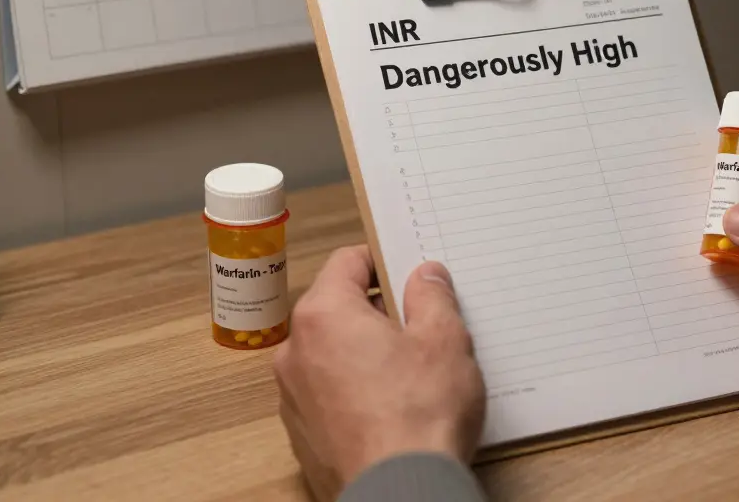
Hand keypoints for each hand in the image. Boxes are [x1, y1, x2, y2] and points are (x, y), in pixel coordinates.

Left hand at [274, 246, 485, 500]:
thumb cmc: (419, 416)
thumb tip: (425, 276)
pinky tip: (393, 407)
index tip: (408, 271)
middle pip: (337, 308)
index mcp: (324, 315)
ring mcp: (294, 396)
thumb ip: (432, 297)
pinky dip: (356, 390)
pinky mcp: (302, 433)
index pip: (347, 262)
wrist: (398, 493)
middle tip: (422, 325)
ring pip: (332, 353)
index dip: (383, 260)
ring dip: (366, 352)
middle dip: (378, 310)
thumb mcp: (444, 340)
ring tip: (412, 371)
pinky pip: (329, 393)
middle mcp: (296, 350)